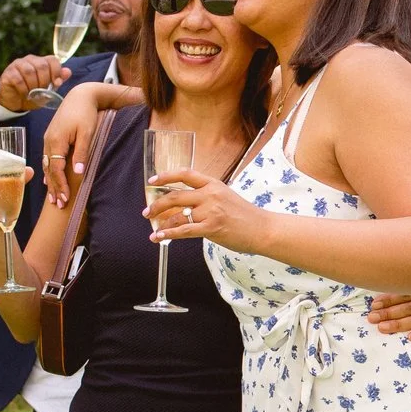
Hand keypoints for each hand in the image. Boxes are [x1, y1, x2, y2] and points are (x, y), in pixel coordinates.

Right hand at [0, 54, 69, 112]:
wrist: (15, 103)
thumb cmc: (33, 95)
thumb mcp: (48, 90)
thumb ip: (57, 81)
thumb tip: (68, 72)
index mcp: (41, 62)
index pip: (52, 60)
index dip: (56, 71)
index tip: (56, 84)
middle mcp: (30, 60)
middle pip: (42, 65)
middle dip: (45, 81)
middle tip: (42, 91)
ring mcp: (18, 65)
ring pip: (29, 71)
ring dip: (33, 85)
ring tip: (33, 94)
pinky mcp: (8, 73)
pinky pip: (18, 79)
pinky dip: (24, 89)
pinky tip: (25, 94)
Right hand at [38, 83, 144, 206]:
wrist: (80, 95)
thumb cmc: (86, 113)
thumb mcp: (87, 133)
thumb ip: (81, 153)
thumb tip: (78, 173)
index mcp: (56, 141)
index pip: (56, 169)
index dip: (60, 186)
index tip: (64, 200)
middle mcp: (48, 141)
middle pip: (49, 170)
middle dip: (54, 188)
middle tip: (58, 205)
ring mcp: (48, 139)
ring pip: (46, 165)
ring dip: (50, 182)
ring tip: (52, 197)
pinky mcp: (51, 137)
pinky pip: (47, 158)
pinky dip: (48, 171)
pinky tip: (49, 180)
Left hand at [143, 166, 270, 254]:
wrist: (263, 228)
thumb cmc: (245, 215)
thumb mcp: (226, 197)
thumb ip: (206, 197)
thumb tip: (184, 206)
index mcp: (213, 184)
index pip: (185, 174)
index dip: (166, 176)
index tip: (152, 181)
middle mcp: (210, 194)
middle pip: (175, 196)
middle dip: (157, 205)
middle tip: (147, 212)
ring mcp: (211, 211)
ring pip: (177, 215)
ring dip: (161, 223)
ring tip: (154, 229)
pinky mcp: (212, 227)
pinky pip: (184, 231)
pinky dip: (169, 234)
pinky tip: (159, 237)